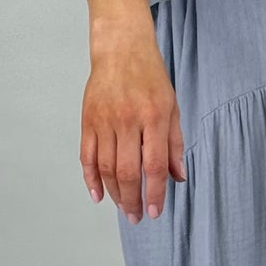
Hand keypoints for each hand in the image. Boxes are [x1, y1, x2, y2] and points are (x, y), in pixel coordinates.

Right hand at [81, 32, 184, 220]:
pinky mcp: (88, 120)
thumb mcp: (172, 108)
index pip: (154, 165)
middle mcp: (128, 120)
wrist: (121, 49)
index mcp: (154, 117)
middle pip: (127, 171)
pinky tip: (98, 195)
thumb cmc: (150, 78)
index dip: (155, 192)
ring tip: (124, 208)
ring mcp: (105, 120)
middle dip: (132, 200)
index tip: (155, 211)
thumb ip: (174, 144)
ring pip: (106, 168)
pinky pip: (87, 156)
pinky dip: (91, 179)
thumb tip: (178, 178)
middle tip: (137, 216)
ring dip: (115, 193)